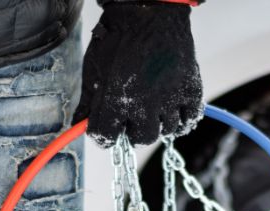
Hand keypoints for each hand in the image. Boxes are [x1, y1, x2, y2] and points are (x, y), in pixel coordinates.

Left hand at [74, 2, 203, 147]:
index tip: (108, 129)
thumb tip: (78, 126)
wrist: (148, 13)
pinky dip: (183, 120)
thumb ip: (87, 101)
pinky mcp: (190, 89)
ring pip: (167, 131)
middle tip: (132, 120)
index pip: (106, 137)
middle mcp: (144, 103)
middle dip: (134, 132)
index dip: (104, 136)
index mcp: (115, 99)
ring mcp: (170, 97)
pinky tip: (172, 111)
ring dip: (158, 125)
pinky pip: (190, 119)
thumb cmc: (117, 40)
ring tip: (153, 111)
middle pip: (141, 139)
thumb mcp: (93, 69)